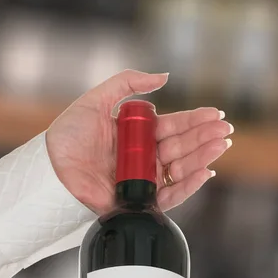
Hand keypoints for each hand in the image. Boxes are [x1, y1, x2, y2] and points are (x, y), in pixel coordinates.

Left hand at [46, 70, 232, 214]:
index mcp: (138, 135)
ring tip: (220, 146)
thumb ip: (128, 83)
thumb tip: (164, 76)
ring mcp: (143, 180)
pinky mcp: (139, 201)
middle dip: (205, 138)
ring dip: (203, 158)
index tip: (216, 114)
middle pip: (182, 148)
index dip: (195, 120)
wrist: (51, 169)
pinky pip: (169, 196)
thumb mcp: (97, 99)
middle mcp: (144, 158)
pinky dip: (188, 186)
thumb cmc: (69, 135)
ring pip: (181, 170)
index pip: (173, 127)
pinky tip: (204, 172)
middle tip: (226, 130)